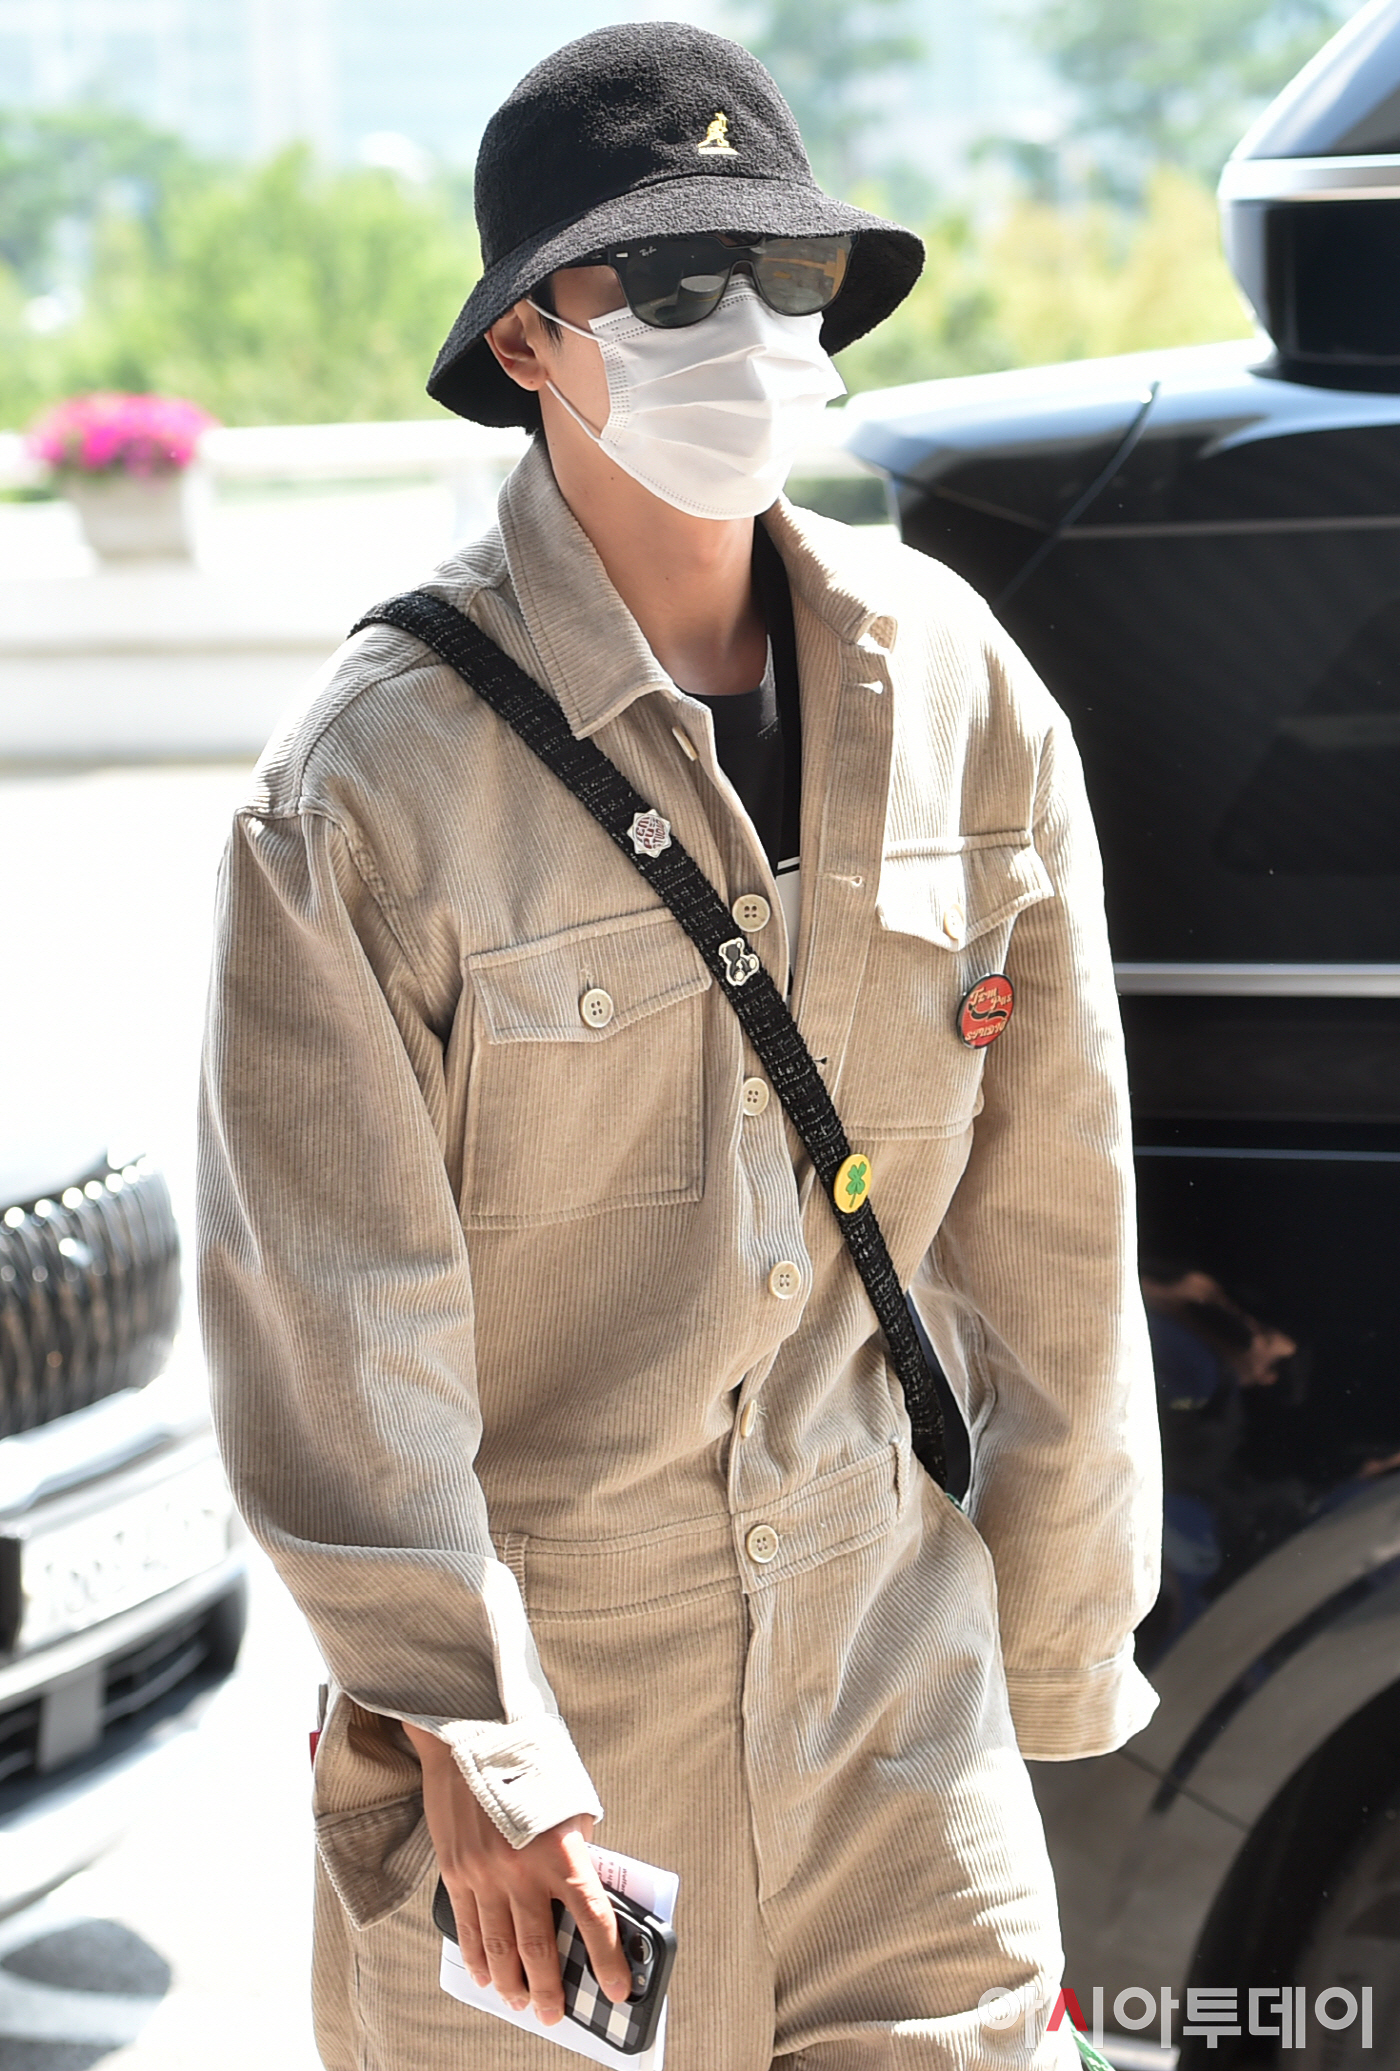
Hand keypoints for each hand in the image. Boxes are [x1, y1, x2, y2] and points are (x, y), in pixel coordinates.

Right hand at [404, 1722, 629, 2022]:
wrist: (469, 1734)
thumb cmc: (528, 1758)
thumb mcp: (570, 1798)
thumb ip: (577, 1844)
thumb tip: (581, 1889)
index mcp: (559, 1849)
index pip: (591, 1917)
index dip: (607, 1960)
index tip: (617, 1988)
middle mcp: (521, 1869)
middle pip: (539, 1948)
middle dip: (550, 1989)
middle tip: (556, 2014)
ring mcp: (483, 1874)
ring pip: (499, 1947)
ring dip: (512, 1983)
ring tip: (521, 2003)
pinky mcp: (455, 1871)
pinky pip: (467, 1927)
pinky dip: (476, 1958)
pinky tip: (484, 1975)